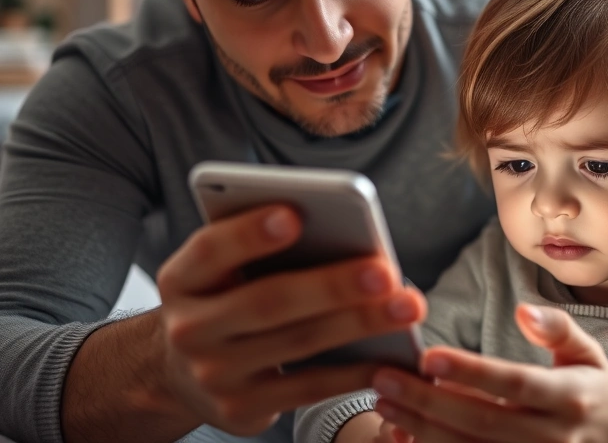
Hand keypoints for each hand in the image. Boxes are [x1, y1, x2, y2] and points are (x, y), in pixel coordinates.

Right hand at [156, 205, 426, 435]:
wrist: (181, 373)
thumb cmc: (225, 299)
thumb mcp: (221, 271)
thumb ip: (259, 248)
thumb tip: (341, 228)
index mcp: (181, 279)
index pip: (211, 250)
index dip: (250, 234)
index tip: (294, 215)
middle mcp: (189, 329)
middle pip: (268, 301)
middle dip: (332, 285)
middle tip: (384, 270)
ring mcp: (214, 374)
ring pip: (298, 343)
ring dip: (360, 323)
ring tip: (407, 305)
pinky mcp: (242, 410)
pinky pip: (310, 388)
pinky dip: (355, 371)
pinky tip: (392, 356)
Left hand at [371, 304, 607, 442]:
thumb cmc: (591, 391)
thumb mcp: (588, 352)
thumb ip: (557, 328)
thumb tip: (523, 311)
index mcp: (569, 397)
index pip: (513, 383)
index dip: (470, 371)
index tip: (428, 355)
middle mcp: (552, 437)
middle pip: (482, 421)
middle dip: (429, 402)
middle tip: (385, 380)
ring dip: (422, 431)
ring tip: (385, 406)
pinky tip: (403, 435)